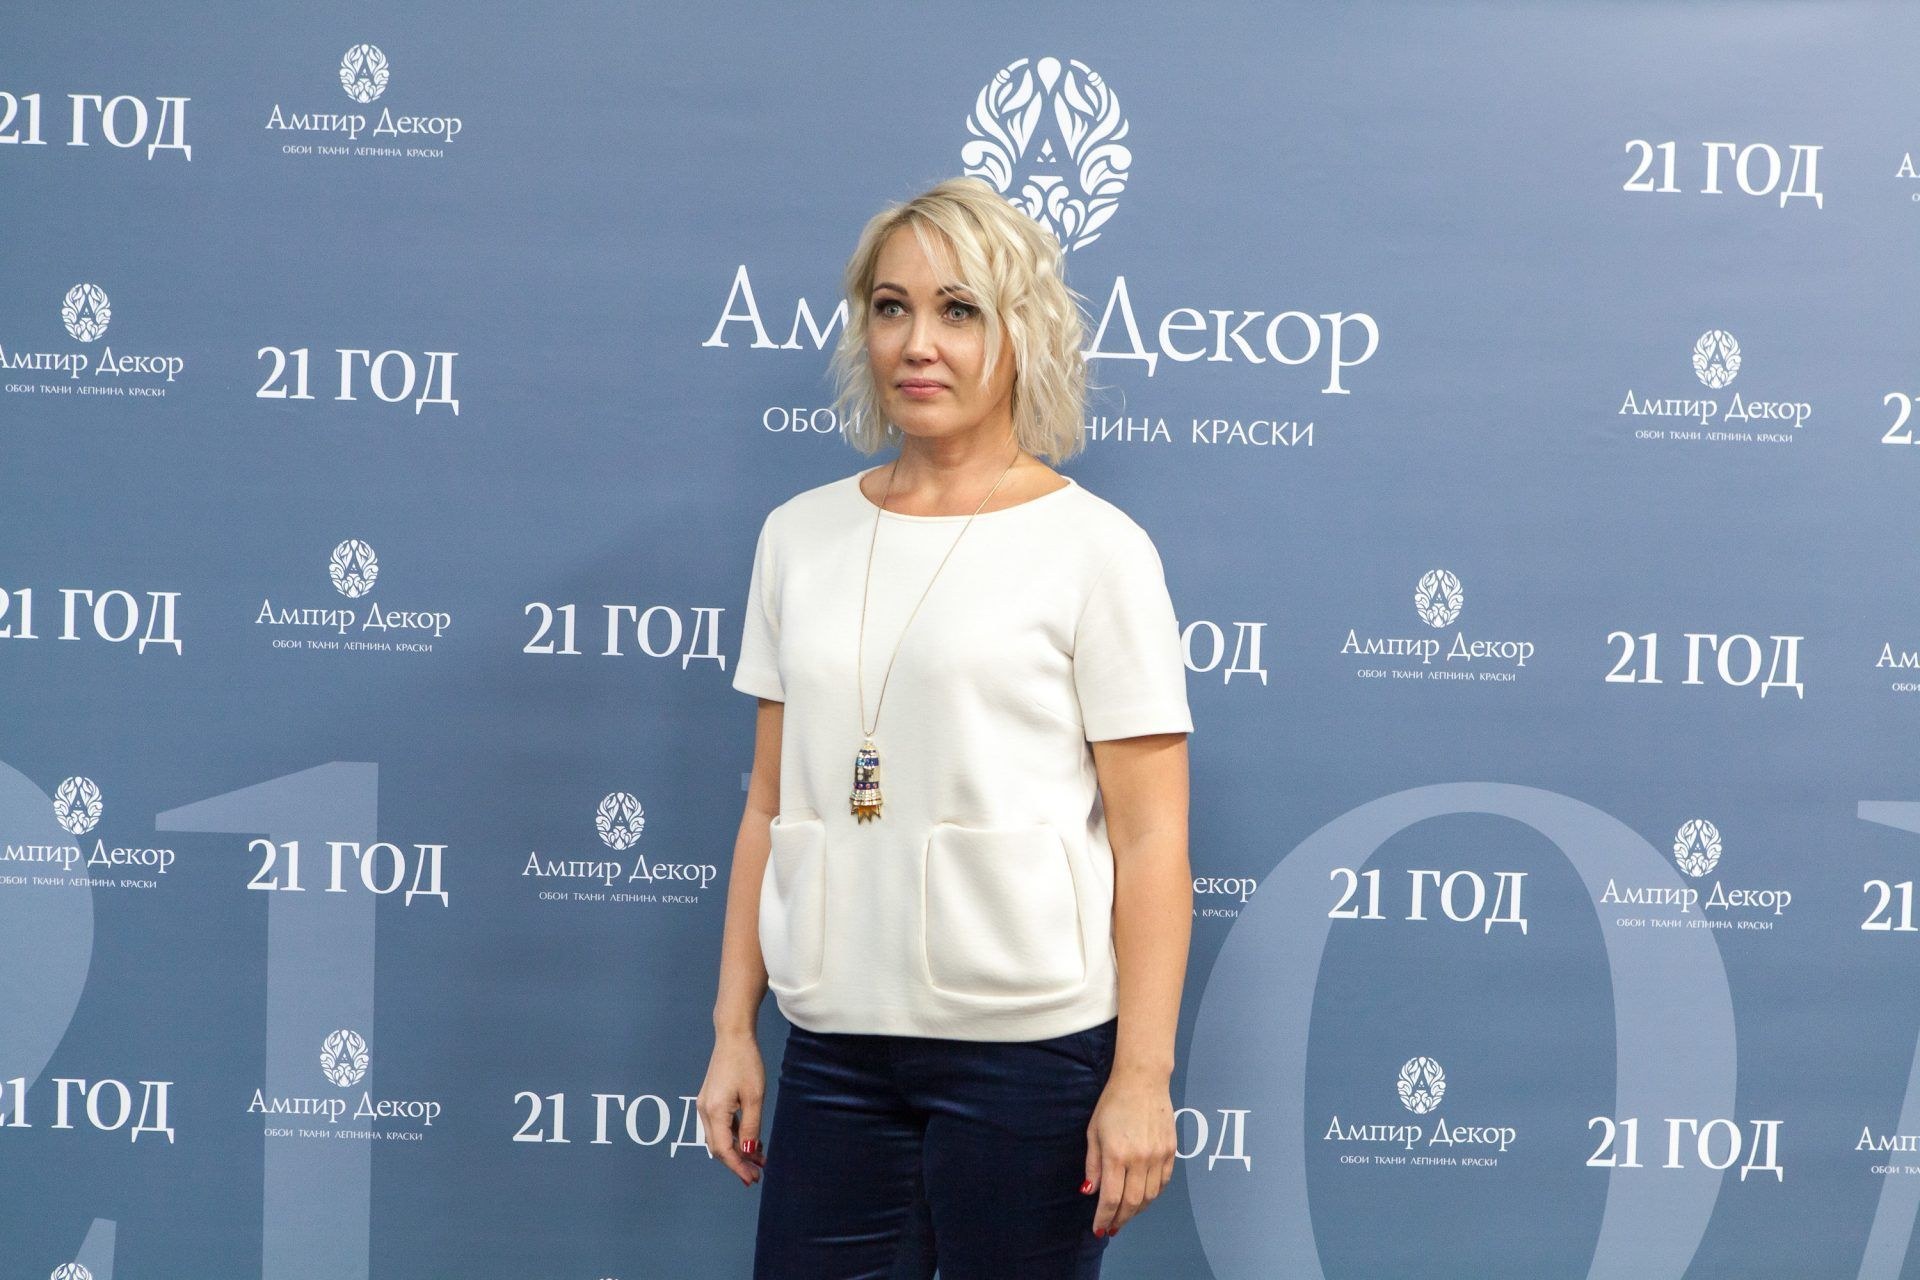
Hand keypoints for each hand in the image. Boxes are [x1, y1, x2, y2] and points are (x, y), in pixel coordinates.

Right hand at [697, 1028, 767, 1185]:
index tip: (752, 1179)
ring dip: (737, 1150)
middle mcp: (704, 1111)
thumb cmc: (746, 1063)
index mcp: (714, 1112)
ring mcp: (705, 1105)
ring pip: (720, 1138)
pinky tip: (751, 1139)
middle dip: (737, 1162)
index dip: (738, 1167)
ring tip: (759, 1158)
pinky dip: (734, 1136)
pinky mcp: (710, 1100)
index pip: (724, 1150)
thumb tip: (748, 1151)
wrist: (733, 1037)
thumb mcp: (754, 1097)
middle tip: (757, 1173)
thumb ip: (751, 1126)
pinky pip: (721, 1126)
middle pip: (719, 1148)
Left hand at [1081, 1066, 1175, 1236]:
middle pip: (1132, 1203)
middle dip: (1120, 1219)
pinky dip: (1153, 1195)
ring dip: (1137, 1210)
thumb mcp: (1093, 1132)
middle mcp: (1139, 1159)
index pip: (1110, 1198)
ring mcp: (1158, 1156)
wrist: (1143, 1081)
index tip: (1098, 1229)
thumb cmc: (1112, 1103)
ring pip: (1150, 1196)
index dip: (1104, 1218)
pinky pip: (1163, 1183)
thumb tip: (1089, 1192)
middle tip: (1112, 1227)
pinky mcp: (1171, 1151)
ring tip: (1125, 1214)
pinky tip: (1143, 1197)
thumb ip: (1092, 1164)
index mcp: (1116, 1154)